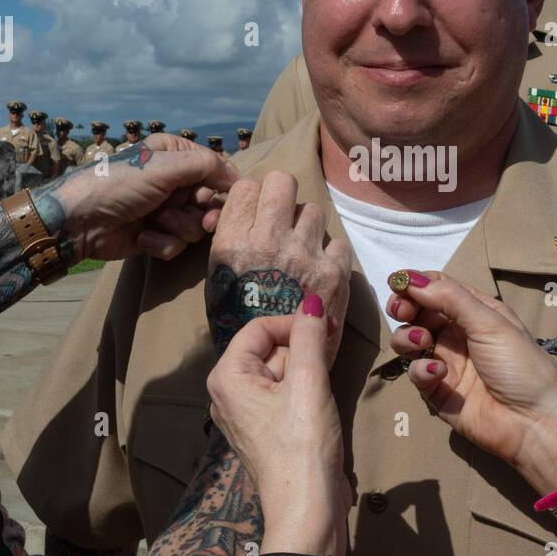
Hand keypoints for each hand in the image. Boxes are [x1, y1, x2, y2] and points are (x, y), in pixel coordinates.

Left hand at [36, 134, 238, 262]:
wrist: (80, 222)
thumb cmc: (118, 185)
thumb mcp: (163, 168)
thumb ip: (205, 166)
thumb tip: (237, 177)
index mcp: (174, 155)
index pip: (215, 169)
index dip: (219, 186)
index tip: (211, 196)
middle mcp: (173, 181)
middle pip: (210, 201)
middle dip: (200, 212)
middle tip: (198, 220)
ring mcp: (165, 209)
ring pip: (196, 226)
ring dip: (178, 228)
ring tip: (156, 222)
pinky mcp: (157, 235)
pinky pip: (178, 244)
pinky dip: (162, 243)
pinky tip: (143, 237)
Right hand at [206, 171, 351, 356]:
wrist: (273, 373)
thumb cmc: (239, 327)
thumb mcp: (218, 281)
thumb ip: (229, 241)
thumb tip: (236, 212)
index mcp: (234, 244)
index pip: (247, 186)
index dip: (254, 196)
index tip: (257, 210)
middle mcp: (268, 242)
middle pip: (283, 182)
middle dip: (282, 194)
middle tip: (282, 216)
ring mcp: (304, 255)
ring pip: (313, 210)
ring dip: (307, 226)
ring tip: (301, 251)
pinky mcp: (333, 273)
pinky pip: (338, 243)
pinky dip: (330, 255)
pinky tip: (320, 271)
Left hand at [206, 300, 348, 555]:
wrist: (307, 507)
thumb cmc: (303, 442)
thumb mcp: (309, 380)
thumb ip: (309, 335)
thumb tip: (310, 300)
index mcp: (227, 376)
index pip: (259, 328)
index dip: (293, 322)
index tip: (327, 326)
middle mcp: (227, 393)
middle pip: (268, 350)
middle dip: (301, 348)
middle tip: (332, 353)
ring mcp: (244, 415)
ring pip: (278, 373)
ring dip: (305, 371)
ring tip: (325, 387)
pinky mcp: (263, 432)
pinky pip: (281, 397)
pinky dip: (302, 392)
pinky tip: (320, 404)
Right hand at [387, 270, 556, 495]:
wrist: (533, 422)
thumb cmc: (520, 365)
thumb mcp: (490, 323)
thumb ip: (450, 298)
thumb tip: (411, 278)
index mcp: (475, 312)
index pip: (438, 288)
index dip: (416, 283)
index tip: (397, 283)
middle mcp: (458, 334)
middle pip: (418, 312)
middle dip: (404, 308)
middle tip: (401, 311)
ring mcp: (446, 363)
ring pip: (410, 342)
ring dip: (407, 337)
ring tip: (421, 342)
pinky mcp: (437, 392)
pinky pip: (416, 374)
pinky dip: (421, 370)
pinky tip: (437, 374)